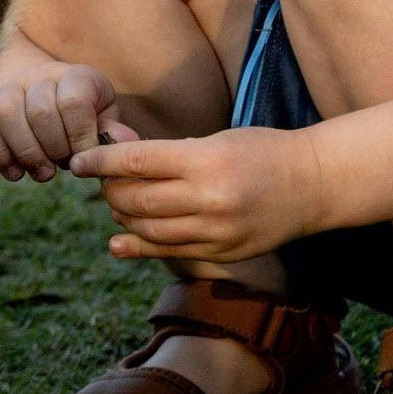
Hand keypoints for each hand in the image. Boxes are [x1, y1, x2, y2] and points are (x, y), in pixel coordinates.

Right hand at [0, 52, 125, 182]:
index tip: (85, 159)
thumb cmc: (86, 115)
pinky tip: (17, 173)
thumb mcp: (105, 119)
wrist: (49, 94)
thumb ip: (113, 133)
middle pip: (40, 111)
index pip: (73, 102)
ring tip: (43, 173)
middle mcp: (41, 75)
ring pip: (7, 114)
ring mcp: (11, 87)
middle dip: (54, 149)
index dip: (80, 138)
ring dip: (27, 152)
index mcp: (77, 76)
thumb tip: (126, 142)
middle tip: (64, 166)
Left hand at [68, 126, 326, 263]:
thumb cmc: (261, 150)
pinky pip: (170, 252)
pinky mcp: (223, 253)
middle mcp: (210, 199)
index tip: (79, 162)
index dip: (101, 162)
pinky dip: (140, 247)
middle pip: (137, 199)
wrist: (313, 185)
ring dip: (124, 217)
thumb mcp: (216, 139)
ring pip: (149, 230)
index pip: (137, 162)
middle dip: (110, 190)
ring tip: (118, 203)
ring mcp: (217, 232)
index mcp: (206, 161)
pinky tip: (120, 241)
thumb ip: (170, 153)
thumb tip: (117, 157)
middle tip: (101, 181)